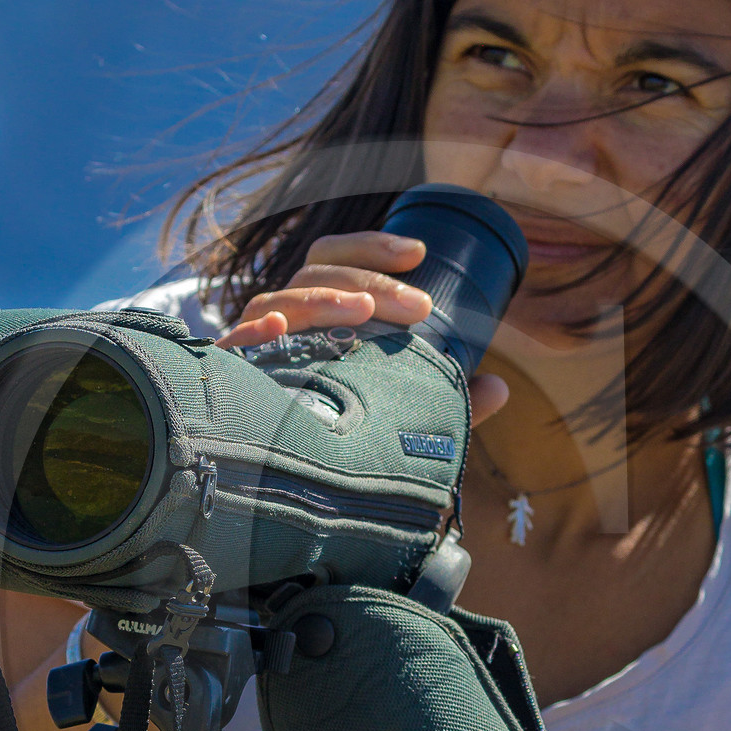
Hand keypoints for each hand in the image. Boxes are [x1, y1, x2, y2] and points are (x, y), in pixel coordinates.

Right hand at [219, 229, 507, 420]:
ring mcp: (251, 347)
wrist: (276, 483)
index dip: (371, 247)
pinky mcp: (229, 380)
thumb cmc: (336, 432)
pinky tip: (276, 330)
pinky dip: (251, 333)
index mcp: (314, 314)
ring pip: (279, 302)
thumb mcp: (395, 411)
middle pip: (314, 275)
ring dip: (322, 299)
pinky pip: (232, 348)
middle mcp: (280, 320)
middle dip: (369, 282)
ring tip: (362, 312)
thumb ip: (441, 399)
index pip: (333, 260)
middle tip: (418, 307)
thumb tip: (501, 387)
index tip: (419, 252)